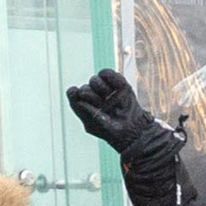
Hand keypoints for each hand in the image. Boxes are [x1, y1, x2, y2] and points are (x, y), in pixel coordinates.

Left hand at [65, 66, 180, 175]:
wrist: (132, 130)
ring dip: (101, 88)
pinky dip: (110, 77)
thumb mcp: (93, 126)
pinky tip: (117, 88)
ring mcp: (105, 89)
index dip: (74, 94)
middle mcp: (93, 96)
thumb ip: (84, 112)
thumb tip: (79, 97)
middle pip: (85, 88)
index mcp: (84, 104)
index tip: (78, 95)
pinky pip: (108, 74)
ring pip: (95, 80)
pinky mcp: (118, 84)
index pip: (73, 93)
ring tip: (111, 99)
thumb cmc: (110, 131)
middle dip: (91, 96)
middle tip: (103, 105)